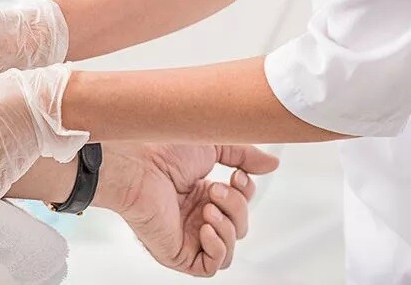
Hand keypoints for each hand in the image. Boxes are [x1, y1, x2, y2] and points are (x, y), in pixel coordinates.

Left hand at [98, 143, 278, 276]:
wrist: (139, 164)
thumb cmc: (162, 151)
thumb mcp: (214, 145)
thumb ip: (244, 156)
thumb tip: (271, 164)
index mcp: (202, 194)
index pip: (240, 206)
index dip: (246, 194)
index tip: (237, 176)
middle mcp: (195, 216)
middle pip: (239, 227)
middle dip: (236, 207)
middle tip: (215, 190)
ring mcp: (187, 236)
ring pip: (229, 249)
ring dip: (228, 227)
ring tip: (207, 206)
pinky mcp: (178, 253)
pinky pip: (211, 266)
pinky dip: (217, 248)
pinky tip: (206, 226)